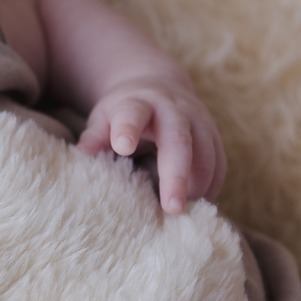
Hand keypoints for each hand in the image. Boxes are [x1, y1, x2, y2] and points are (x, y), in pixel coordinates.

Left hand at [77, 76, 225, 213]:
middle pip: (179, 140)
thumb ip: (95, 136)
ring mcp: (199, 121)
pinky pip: (219, 164)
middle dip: (176, 175)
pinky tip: (198, 204)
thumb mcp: (104, 117)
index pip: (132, 114)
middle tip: (172, 208)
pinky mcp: (215, 136)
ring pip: (206, 154)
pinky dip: (211, 187)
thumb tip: (81, 155)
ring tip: (182, 212)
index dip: (127, 129)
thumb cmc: (124, 111)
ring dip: (197, 186)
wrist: (160, 87)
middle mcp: (173, 109)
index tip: (122, 146)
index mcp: (139, 103)